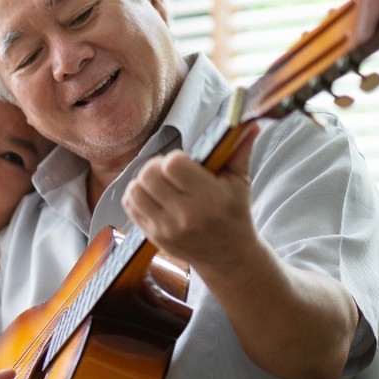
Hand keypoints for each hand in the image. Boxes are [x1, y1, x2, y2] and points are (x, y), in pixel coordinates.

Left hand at [122, 124, 259, 269]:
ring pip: (135, 190)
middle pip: (149, 175)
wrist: (227, 256)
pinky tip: (152, 196)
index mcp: (210, 198)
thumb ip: (240, 151)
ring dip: (143, 181)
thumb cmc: (234, 213)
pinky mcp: (153, 236)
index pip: (173, 165)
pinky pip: (130, 207)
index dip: (175, 158)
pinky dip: (136, 196)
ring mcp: (166, 228)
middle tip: (168, 171)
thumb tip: (248, 122)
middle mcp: (186, 215)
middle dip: (156, 166)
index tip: (184, 163)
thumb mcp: (240, 182)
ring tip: (159, 184)